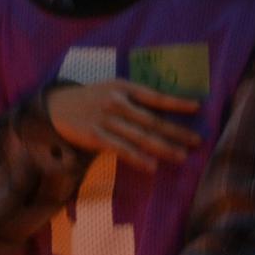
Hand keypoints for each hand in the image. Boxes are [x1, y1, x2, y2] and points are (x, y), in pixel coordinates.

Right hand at [45, 81, 201, 172]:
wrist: (57, 106)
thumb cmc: (91, 98)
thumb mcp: (112, 88)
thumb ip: (134, 97)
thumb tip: (162, 109)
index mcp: (124, 87)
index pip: (155, 96)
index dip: (176, 103)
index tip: (197, 108)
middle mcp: (116, 102)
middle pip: (152, 120)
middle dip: (176, 132)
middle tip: (196, 141)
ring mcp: (106, 120)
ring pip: (140, 136)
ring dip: (162, 148)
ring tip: (181, 156)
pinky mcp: (96, 136)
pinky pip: (121, 149)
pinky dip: (137, 158)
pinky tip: (152, 167)